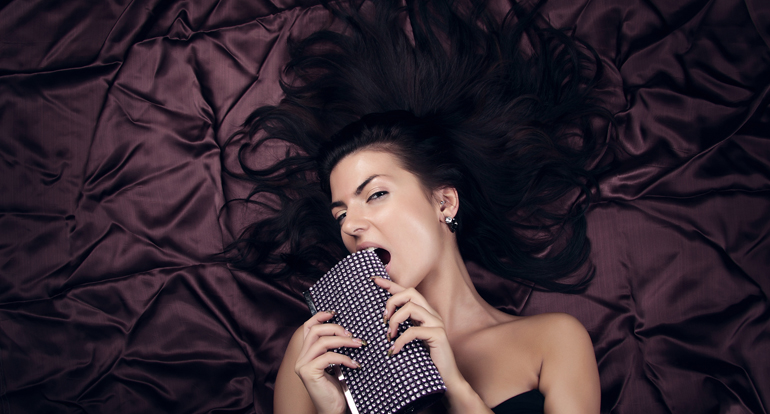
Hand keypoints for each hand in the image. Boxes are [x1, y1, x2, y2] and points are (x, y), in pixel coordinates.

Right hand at [293, 310, 364, 413]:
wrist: (333, 409)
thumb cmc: (335, 387)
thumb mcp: (334, 364)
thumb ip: (333, 349)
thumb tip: (347, 331)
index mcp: (306, 353)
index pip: (307, 328)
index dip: (320, 317)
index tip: (335, 313)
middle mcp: (300, 358)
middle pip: (315, 331)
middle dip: (336, 328)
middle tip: (352, 335)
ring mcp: (302, 365)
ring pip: (322, 342)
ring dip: (344, 341)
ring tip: (358, 345)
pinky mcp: (308, 372)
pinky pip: (328, 357)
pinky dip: (344, 358)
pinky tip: (355, 364)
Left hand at [374, 277, 493, 412]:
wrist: (446, 379)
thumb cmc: (426, 361)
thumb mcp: (410, 341)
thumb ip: (401, 329)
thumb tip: (381, 322)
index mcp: (425, 313)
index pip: (407, 291)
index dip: (390, 284)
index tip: (374, 280)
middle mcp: (432, 314)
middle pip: (411, 292)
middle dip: (392, 301)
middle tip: (383, 319)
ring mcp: (436, 323)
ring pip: (411, 308)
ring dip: (394, 320)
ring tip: (389, 335)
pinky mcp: (438, 335)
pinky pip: (413, 331)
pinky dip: (400, 340)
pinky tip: (394, 350)